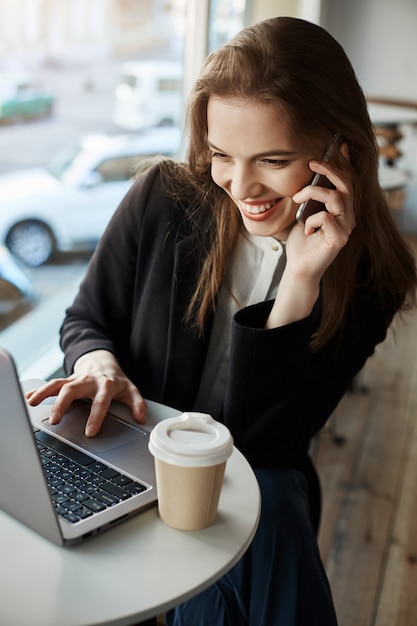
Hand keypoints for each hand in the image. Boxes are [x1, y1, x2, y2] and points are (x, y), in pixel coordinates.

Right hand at [26, 350, 146, 436]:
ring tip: (33, 404)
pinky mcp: (65, 380)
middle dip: (63, 404)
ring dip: (44, 393)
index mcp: (106, 384)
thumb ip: (137, 403)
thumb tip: (141, 418)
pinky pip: (50, 384)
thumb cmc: (115, 379)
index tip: (90, 432)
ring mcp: (75, 379)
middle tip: (56, 420)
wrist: (102, 361)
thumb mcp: (130, 389)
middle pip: (73, 390)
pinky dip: (39, 390)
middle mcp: (88, 380)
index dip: (96, 416)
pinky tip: (29, 397)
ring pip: (57, 384)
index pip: (101, 401)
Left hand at [266, 159, 354, 328]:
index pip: (348, 181)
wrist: (298, 267)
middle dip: (330, 170)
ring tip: (297, 197)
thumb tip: (306, 174)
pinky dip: (311, 219)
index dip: (345, 163)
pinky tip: (304, 228)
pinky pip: (326, 218)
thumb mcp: (303, 211)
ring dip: (313, 193)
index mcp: (342, 209)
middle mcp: (348, 216)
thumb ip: (309, 196)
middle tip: (312, 163)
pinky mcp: (339, 239)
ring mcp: (345, 228)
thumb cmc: (301, 241)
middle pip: (347, 185)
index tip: (337, 146)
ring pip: (336, 198)